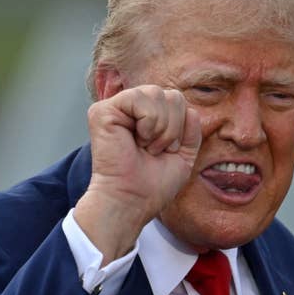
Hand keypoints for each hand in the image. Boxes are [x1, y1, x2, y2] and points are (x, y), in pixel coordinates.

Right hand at [74, 86, 201, 263]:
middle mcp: (131, 108)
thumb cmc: (153, 184)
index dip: (181, 128)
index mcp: (148, 116)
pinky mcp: (102, 111)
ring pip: (157, 93)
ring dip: (161, 128)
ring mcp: (116, 108)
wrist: (133, 201)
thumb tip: (190, 109)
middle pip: (172, 95)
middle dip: (173, 128)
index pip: (178, 100)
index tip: (165, 152)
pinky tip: (136, 141)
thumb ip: (191, 128)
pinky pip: (138, 97)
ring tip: (146, 147)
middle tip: (154, 151)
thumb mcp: (183, 154)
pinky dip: (147, 123)